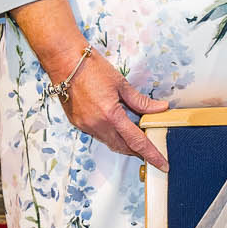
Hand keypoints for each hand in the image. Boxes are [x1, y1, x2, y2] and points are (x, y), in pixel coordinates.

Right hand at [56, 51, 169, 170]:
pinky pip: (98, 135)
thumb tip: (160, 109)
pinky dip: (111, 134)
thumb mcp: (121, 84)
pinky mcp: (78, 123)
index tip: (162, 164)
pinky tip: (118, 127)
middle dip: (138, 152)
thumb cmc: (92, 69)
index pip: (136, 141)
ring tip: (138, 138)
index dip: (151, 154)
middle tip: (152, 152)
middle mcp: (96, 125)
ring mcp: (85, 126)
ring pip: (109, 142)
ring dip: (124, 143)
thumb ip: (141, 101)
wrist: (64, 62)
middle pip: (122, 147)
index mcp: (110, 115)